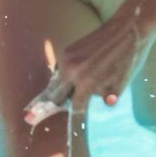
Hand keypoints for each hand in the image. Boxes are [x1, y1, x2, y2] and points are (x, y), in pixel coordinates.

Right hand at [23, 18, 149, 125]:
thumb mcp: (123, 81)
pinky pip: (60, 71)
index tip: (69, 128)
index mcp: (87, 81)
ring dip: (49, 94)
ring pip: (56, 82)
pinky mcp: (67, 51)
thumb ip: (111, 94)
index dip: (75, 115)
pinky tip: (57, 87)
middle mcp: (72, 71)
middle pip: (54, 96)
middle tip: (27, 119)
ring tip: (30, 109)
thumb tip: (107, 102)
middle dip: (42, 109)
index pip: (75, 106)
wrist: (126, 29)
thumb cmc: (128, 58)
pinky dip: (59, 80)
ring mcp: (67, 59)